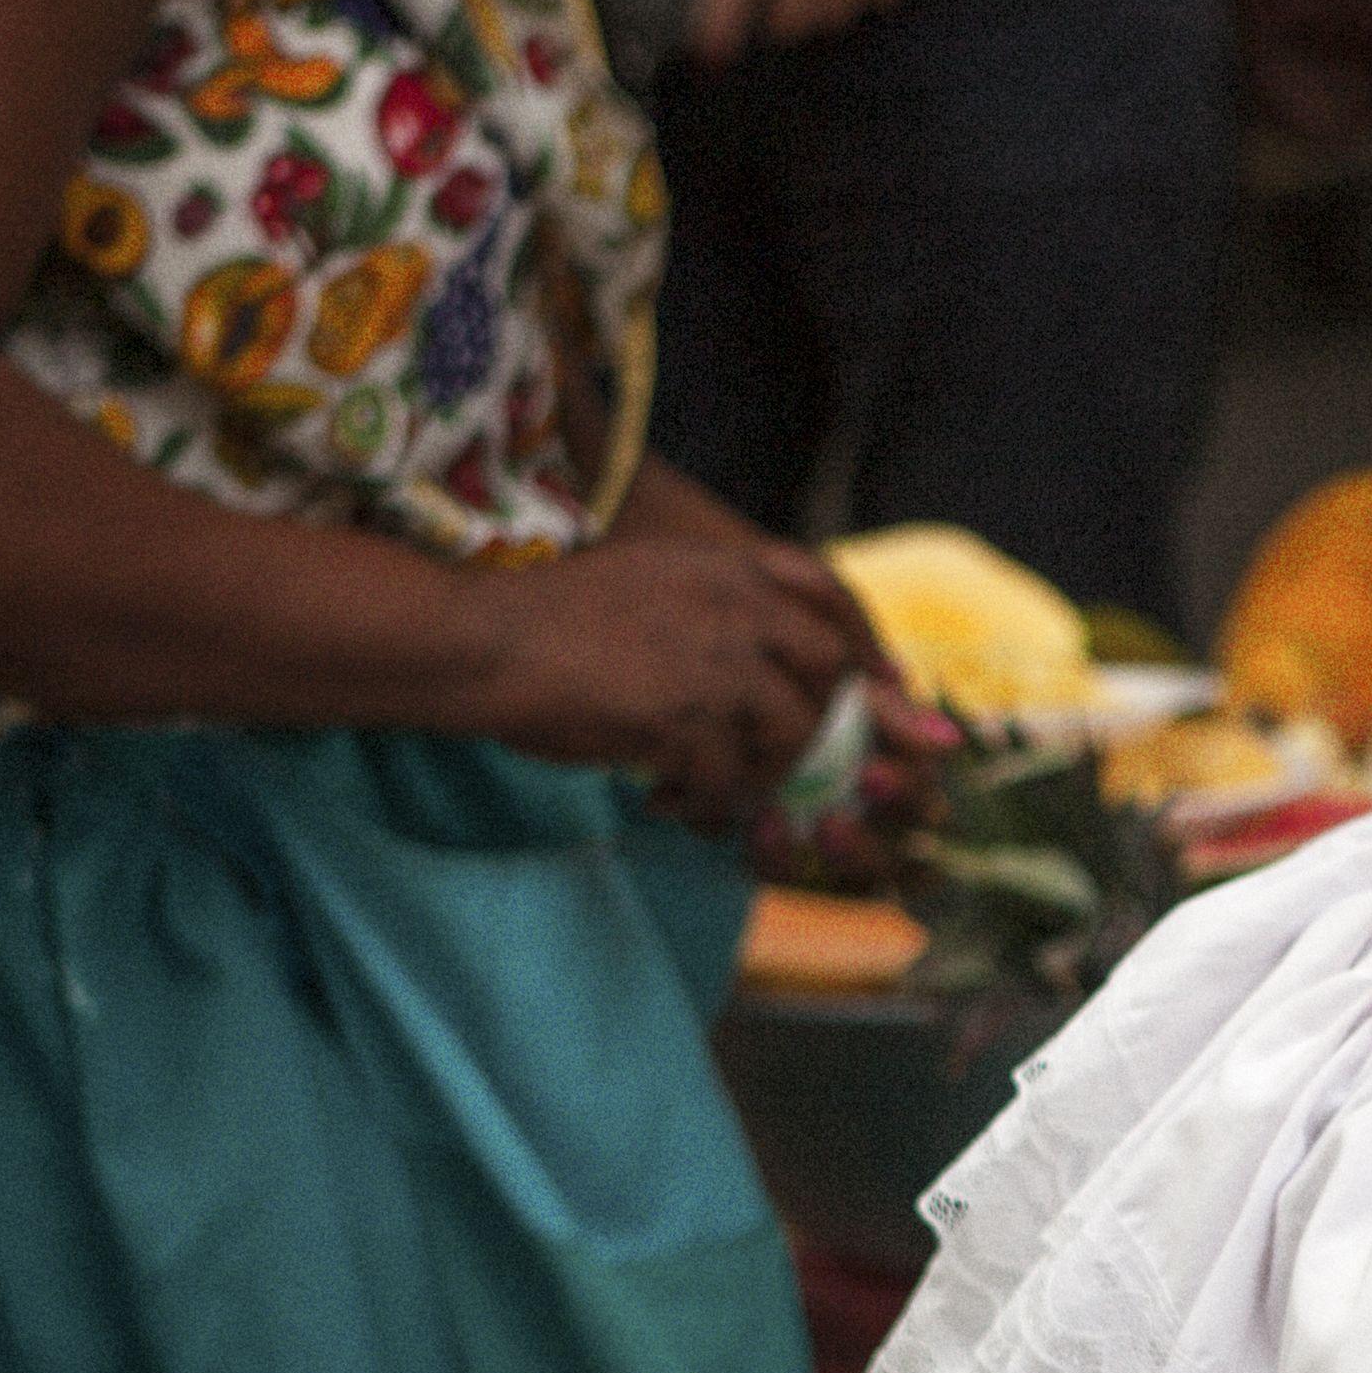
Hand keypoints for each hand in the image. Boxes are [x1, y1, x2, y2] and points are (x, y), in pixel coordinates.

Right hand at [476, 491, 882, 829]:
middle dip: (828, 719)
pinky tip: (666, 802)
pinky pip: (729, 782)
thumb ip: (709, 598)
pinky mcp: (686, 723)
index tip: (886, 683)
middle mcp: (734, 609)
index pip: (828, 591)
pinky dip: (706, 805)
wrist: (486, 642)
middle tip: (796, 756)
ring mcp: (715, 665)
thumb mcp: (644, 574)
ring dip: (763, 772)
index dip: (863, 640)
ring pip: (790, 735)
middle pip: (829, 669)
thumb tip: (752, 645)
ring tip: (712, 785)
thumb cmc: (547, 616)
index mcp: (724, 567)